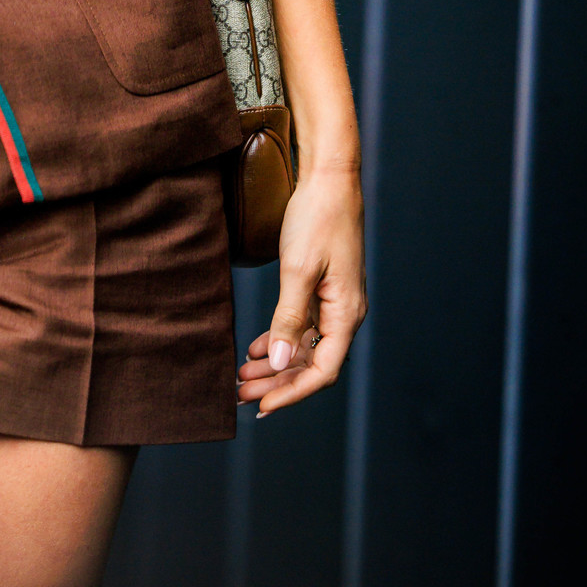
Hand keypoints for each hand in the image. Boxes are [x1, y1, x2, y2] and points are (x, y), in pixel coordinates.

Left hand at [237, 164, 365, 415]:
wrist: (327, 180)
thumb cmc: (317, 220)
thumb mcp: (298, 270)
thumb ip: (289, 318)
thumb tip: (281, 364)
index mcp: (346, 315)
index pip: (321, 371)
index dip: (291, 393)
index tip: (262, 406)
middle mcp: (344, 314)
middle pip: (311, 364)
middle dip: (277, 382)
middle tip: (240, 394)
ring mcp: (334, 302)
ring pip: (305, 347)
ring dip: (276, 364)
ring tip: (243, 375)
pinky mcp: (323, 288)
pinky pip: (303, 326)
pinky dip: (280, 339)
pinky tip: (258, 346)